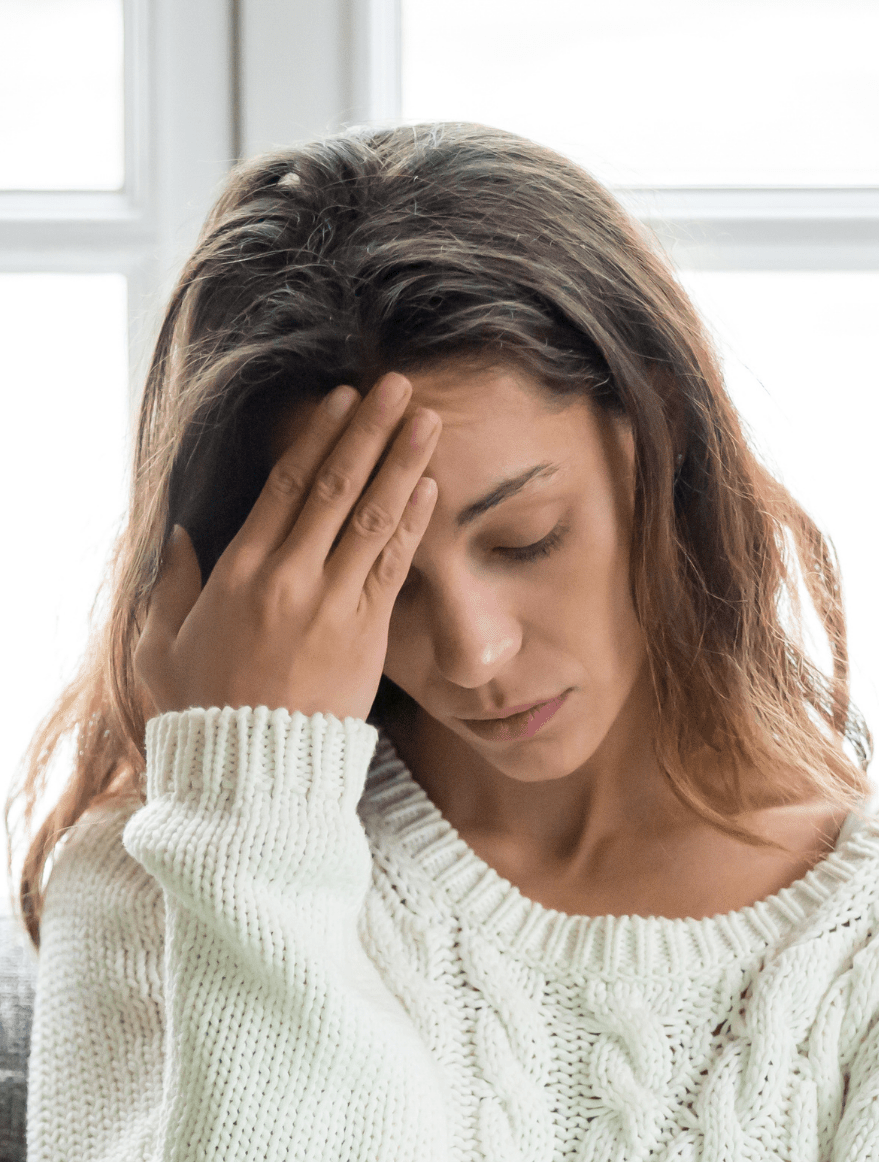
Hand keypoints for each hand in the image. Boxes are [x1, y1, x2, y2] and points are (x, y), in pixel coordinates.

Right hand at [133, 374, 439, 722]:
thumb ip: (173, 586)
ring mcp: (331, 605)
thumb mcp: (164, 646)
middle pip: (334, 487)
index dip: (316, 438)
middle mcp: (288, 579)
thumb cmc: (204, 712)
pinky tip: (430, 487)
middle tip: (396, 385)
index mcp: (238, 572)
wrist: (252, 775)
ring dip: (403, 463)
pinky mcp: (366, 636)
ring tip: (427, 420)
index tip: (341, 400)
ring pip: (372, 518)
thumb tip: (180, 537)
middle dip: (368, 430)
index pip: (283, 487)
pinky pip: (394, 567)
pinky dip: (413, 523)